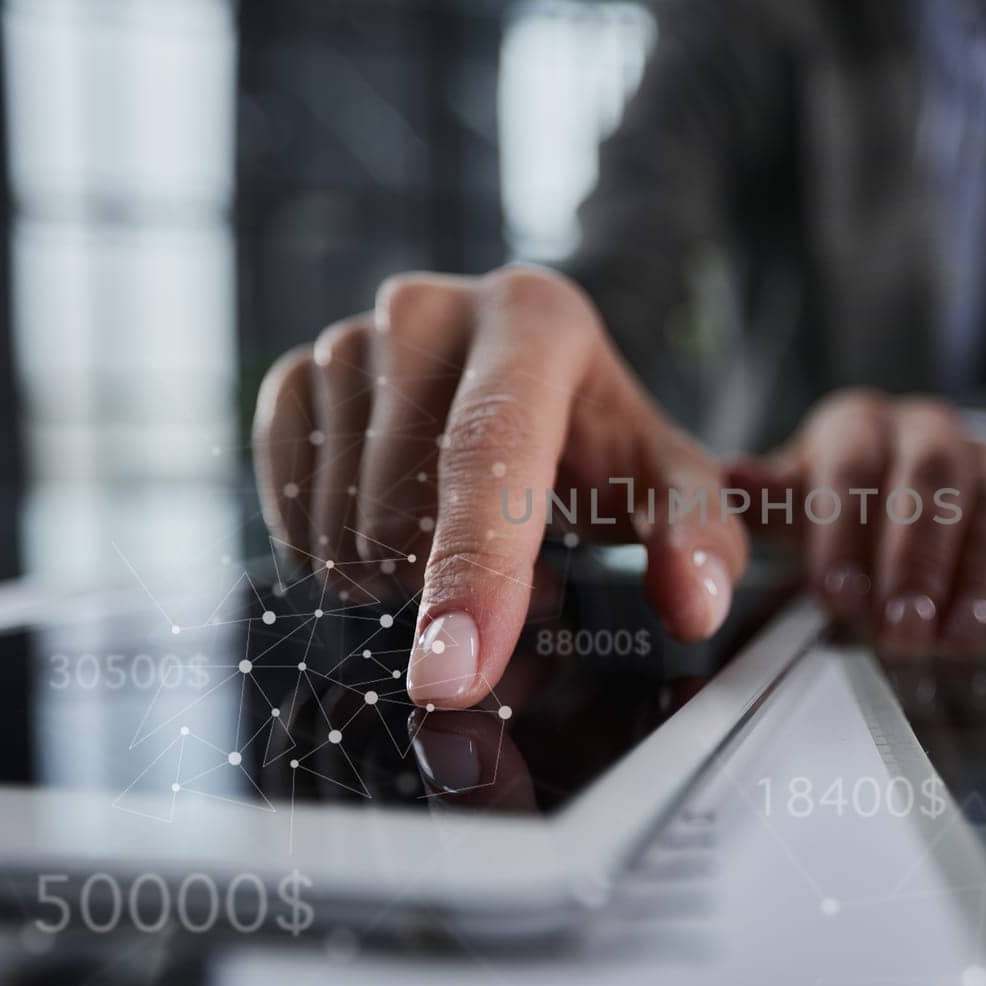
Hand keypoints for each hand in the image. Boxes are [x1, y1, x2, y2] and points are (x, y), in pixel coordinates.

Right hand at [252, 266, 746, 709]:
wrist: (530, 385)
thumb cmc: (602, 447)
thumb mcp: (670, 485)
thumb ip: (698, 541)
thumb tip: (691, 605)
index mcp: (534, 318)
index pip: (489, 455)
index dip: (473, 574)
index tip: (453, 677)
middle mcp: (429, 308)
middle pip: (401, 503)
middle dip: (450, 583)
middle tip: (513, 571)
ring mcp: (349, 337)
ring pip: (337, 517)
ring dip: (396, 572)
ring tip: (458, 540)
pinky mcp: (295, 375)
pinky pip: (287, 504)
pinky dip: (335, 547)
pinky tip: (393, 528)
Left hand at [729, 389, 985, 656]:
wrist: (925, 479)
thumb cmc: (852, 499)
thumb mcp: (803, 497)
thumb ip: (771, 500)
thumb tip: (732, 480)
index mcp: (858, 427)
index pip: (852, 467)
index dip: (844, 533)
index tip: (837, 595)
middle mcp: (927, 431)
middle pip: (930, 482)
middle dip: (916, 561)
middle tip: (903, 628)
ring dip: (976, 575)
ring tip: (960, 636)